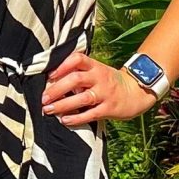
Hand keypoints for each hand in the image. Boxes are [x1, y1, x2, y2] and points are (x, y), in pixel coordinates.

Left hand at [41, 52, 155, 126]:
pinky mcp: (109, 108)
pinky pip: (91, 114)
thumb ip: (79, 72)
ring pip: (82, 98)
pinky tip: (65, 120)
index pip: (78, 59)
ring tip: (48, 110)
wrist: (135, 93)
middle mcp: (100, 78)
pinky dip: (76, 117)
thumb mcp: (97, 71)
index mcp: (95, 66)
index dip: (62, 65)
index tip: (49, 75)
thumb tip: (52, 80)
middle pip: (76, 79)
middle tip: (43, 98)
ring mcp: (105, 93)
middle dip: (57, 89)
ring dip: (63, 104)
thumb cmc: (109, 82)